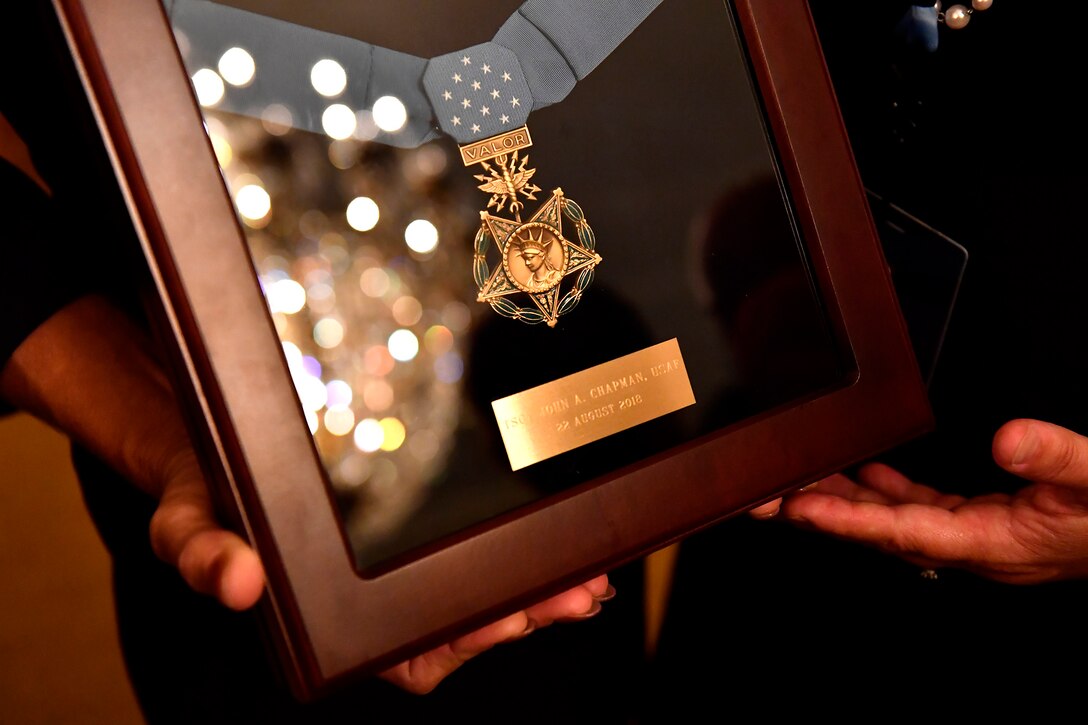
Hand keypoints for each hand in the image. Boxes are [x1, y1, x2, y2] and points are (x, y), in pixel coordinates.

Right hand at [151, 446, 612, 693]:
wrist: (213, 444)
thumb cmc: (203, 494)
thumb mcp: (186, 522)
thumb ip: (199, 552)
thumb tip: (235, 580)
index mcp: (330, 617)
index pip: (406, 648)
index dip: (461, 640)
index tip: (509, 619)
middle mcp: (373, 600)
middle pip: (461, 626)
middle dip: (523, 614)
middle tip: (575, 595)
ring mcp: (399, 568)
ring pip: (478, 595)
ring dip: (535, 590)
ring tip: (589, 578)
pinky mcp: (416, 530)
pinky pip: (474, 555)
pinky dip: (520, 554)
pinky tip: (560, 543)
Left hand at [762, 419, 1087, 583]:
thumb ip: (1059, 460)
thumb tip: (1007, 438)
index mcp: (997, 544)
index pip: (906, 533)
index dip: (849, 520)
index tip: (799, 507)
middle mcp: (978, 547)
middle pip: (881, 532)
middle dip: (822, 514)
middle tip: (764, 499)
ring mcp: (980, 538)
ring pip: (894, 521)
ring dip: (845, 502)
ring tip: (796, 481)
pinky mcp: (988, 523)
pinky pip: (923, 509)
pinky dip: (889, 491)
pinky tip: (867, 473)